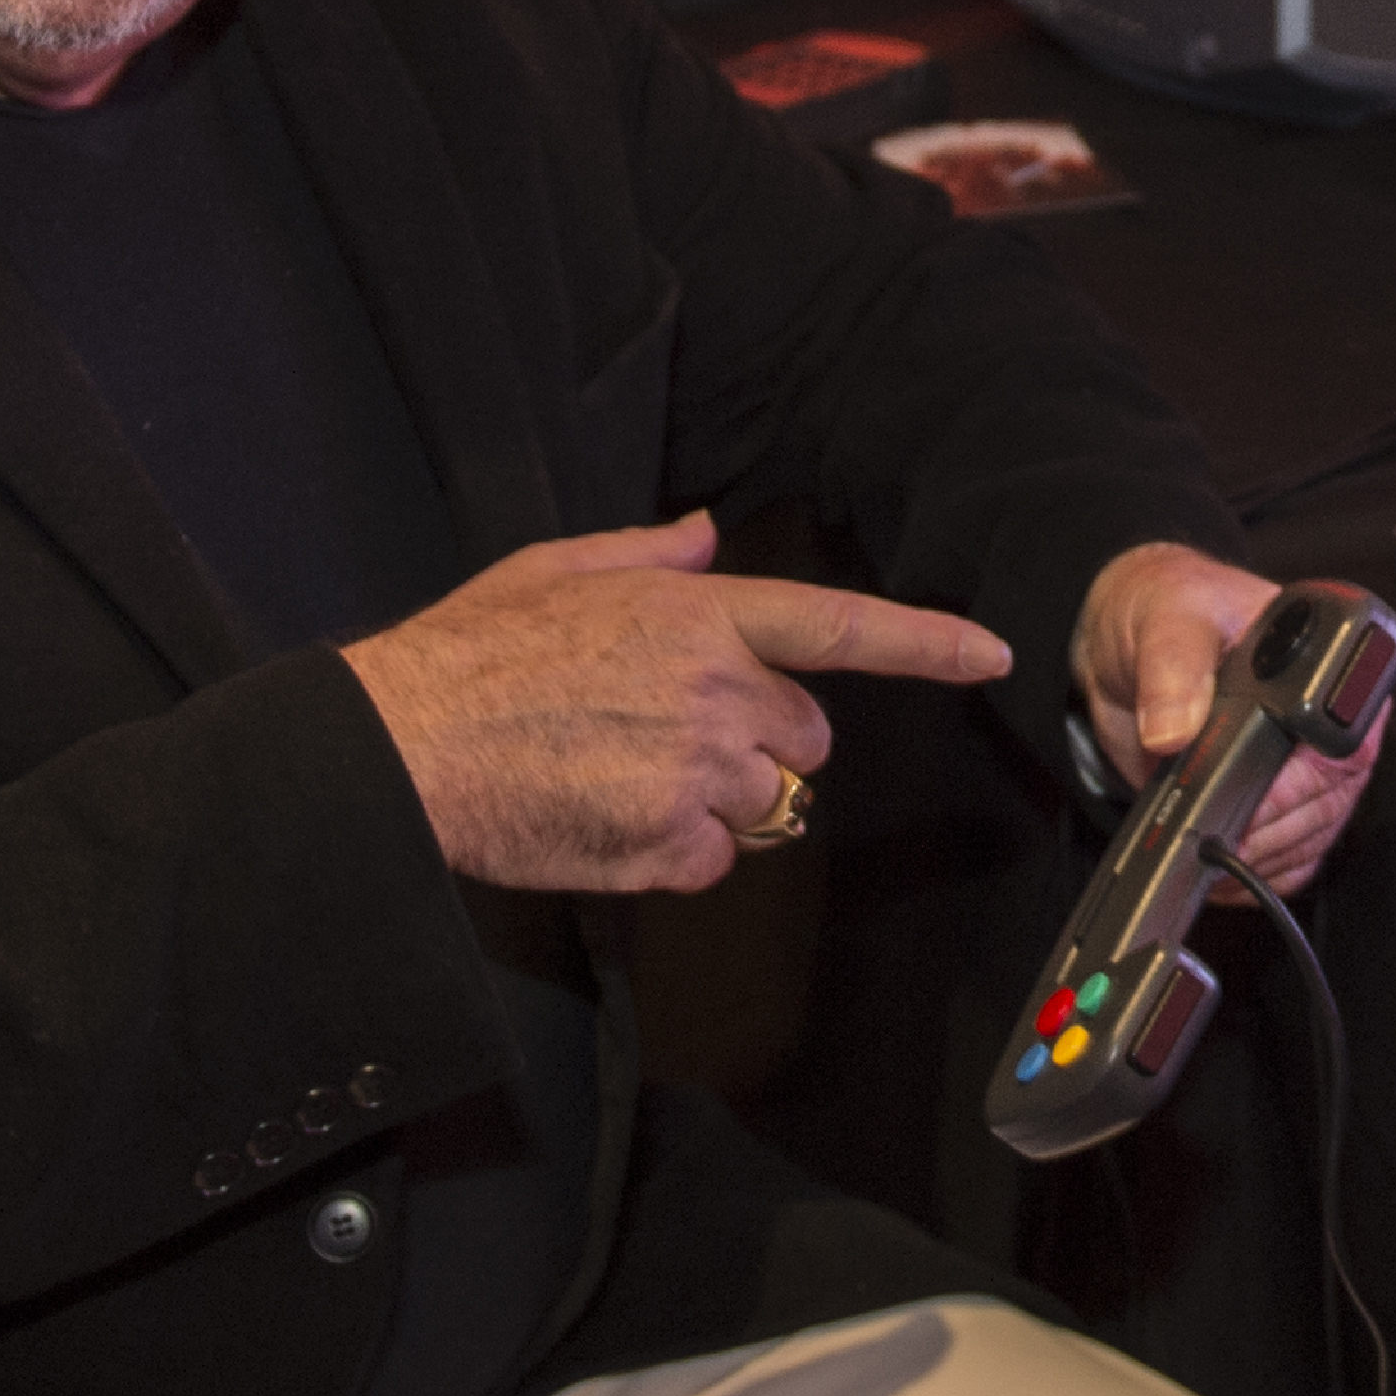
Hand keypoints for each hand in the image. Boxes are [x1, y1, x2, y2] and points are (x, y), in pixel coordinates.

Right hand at [345, 512, 1009, 891]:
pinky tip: (604, 821)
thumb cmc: (469, 654)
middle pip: (804, 737)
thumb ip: (646, 555)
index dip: (926, 643)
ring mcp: (699, 769)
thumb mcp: (553, 570)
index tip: (993, 654)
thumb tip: (706, 535)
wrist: (403, 746)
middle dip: (758, 744)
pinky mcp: (672, 842)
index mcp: (697, 613)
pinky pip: (715, 859)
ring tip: (616, 778)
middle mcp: (717, 687)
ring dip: (712, 802)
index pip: (838, 626)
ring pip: (765, 803)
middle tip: (662, 738)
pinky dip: (672, 853)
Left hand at [1072, 543, 1385, 905]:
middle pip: (1332, 801)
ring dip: (1261, 855)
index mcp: (1326, 660)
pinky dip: (1259, 871)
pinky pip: (1292, 856)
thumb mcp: (1166, 620)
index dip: (1298, 783)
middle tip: (1208, 831)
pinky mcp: (1281, 802)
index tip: (1244, 801)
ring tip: (1206, 845)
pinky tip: (1221, 868)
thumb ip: (1172, 670)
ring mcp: (1308, 766)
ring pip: (1314, 836)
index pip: (1344, 738)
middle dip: (1267, 828)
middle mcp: (1329, 717)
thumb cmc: (1164, 609)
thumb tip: (1173, 729)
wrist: (1129, 644)